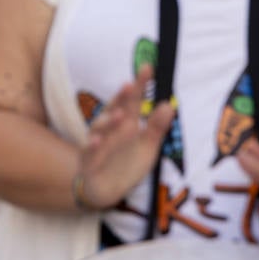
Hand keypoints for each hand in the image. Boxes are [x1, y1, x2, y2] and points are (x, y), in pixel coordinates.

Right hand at [77, 65, 175, 209]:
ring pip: (100, 129)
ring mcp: (98, 144)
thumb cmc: (126, 164)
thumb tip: (169, 104)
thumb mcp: (148, 147)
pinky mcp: (89, 162)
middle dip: (121, 98)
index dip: (140, 85)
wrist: (106, 191)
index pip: (133, 100)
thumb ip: (157, 127)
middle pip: (115, 109)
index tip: (148, 68)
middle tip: (130, 85)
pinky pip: (89, 152)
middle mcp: (110, 129)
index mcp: (126, 123)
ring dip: (109, 121)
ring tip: (121, 115)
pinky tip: (98, 140)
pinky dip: (92, 145)